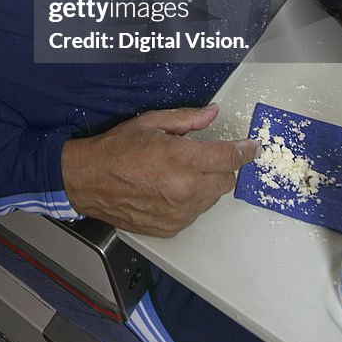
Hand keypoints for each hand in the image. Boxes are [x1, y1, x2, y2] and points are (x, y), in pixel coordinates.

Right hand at [61, 104, 260, 236]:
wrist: (88, 180)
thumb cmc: (116, 150)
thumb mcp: (151, 122)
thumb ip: (187, 119)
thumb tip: (212, 114)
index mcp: (182, 160)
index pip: (229, 158)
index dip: (245, 151)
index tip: (252, 148)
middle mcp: (184, 190)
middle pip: (226, 180)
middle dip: (220, 166)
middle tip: (200, 155)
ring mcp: (179, 213)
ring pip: (212, 198)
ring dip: (206, 184)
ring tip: (178, 172)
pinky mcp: (171, 228)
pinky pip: (195, 212)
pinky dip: (191, 200)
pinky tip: (170, 188)